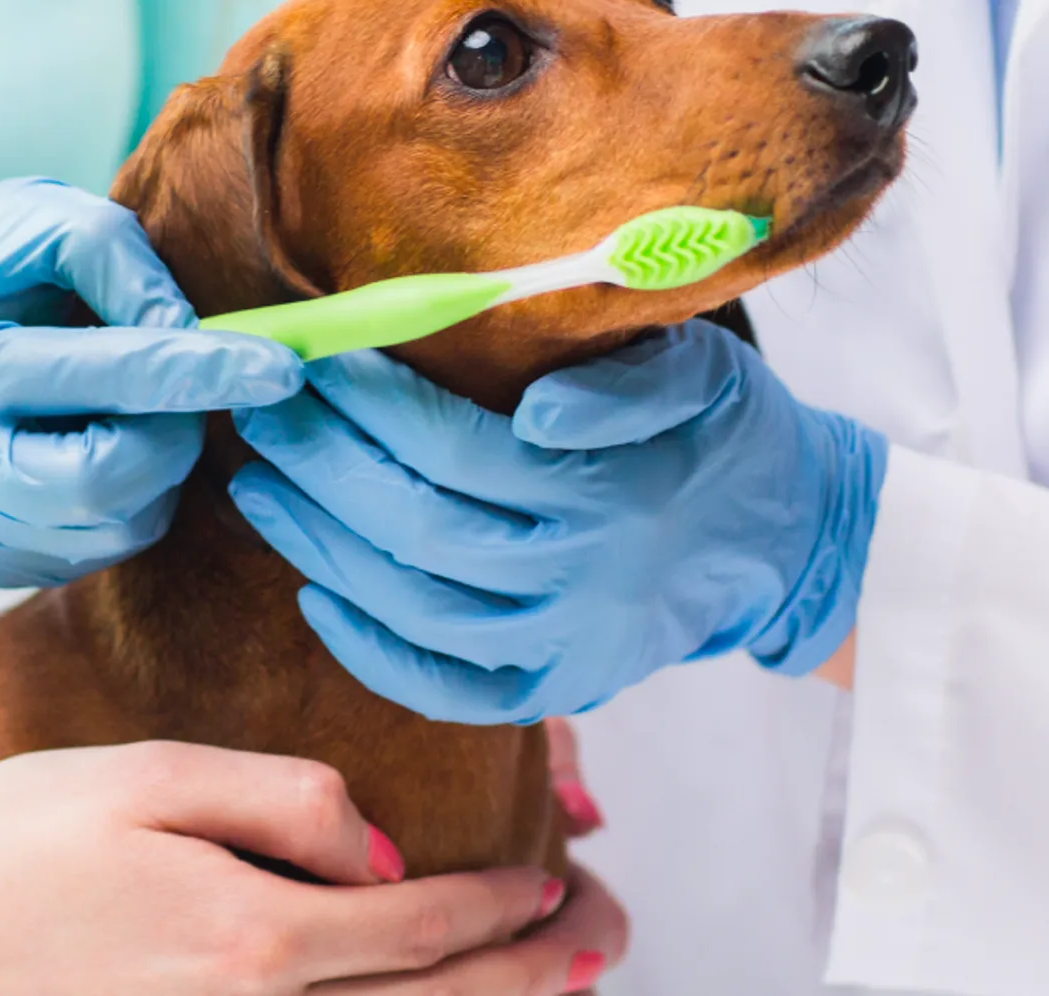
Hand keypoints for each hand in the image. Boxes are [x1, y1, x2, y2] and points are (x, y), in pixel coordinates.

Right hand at [0, 178, 301, 587]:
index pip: (99, 378)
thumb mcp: (53, 223)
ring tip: (128, 404)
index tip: (280, 366)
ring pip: (111, 525)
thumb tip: (192, 336)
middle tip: (189, 387)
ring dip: (154, 465)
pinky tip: (101, 443)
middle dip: (171, 434)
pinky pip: (98, 548)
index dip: (200, 370)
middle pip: (101, 483)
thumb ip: (123, 267)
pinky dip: (129, 498)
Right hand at [0, 742, 621, 994]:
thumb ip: (278, 798)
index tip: (561, 872)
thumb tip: (382, 845)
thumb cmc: (8, 844)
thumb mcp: (144, 775)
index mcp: (255, 938)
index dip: (508, 901)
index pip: (425, 925)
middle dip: (538, 970)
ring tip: (556, 979)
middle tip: (607, 931)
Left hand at [229, 320, 886, 724]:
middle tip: (259, 411)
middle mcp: (576, 583)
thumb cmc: (723, 433)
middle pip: (415, 528)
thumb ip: (622, 384)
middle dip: (322, 466)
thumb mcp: (700, 371)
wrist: (788, 541)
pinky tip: (314, 594)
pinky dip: (370, 651)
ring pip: (413, 607)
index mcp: (605, 496)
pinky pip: (443, 689)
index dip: (370, 405)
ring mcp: (561, 649)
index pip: (453, 449)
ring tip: (259, 487)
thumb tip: (534, 412)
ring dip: (321, 547)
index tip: (310, 357)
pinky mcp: (552, 690)